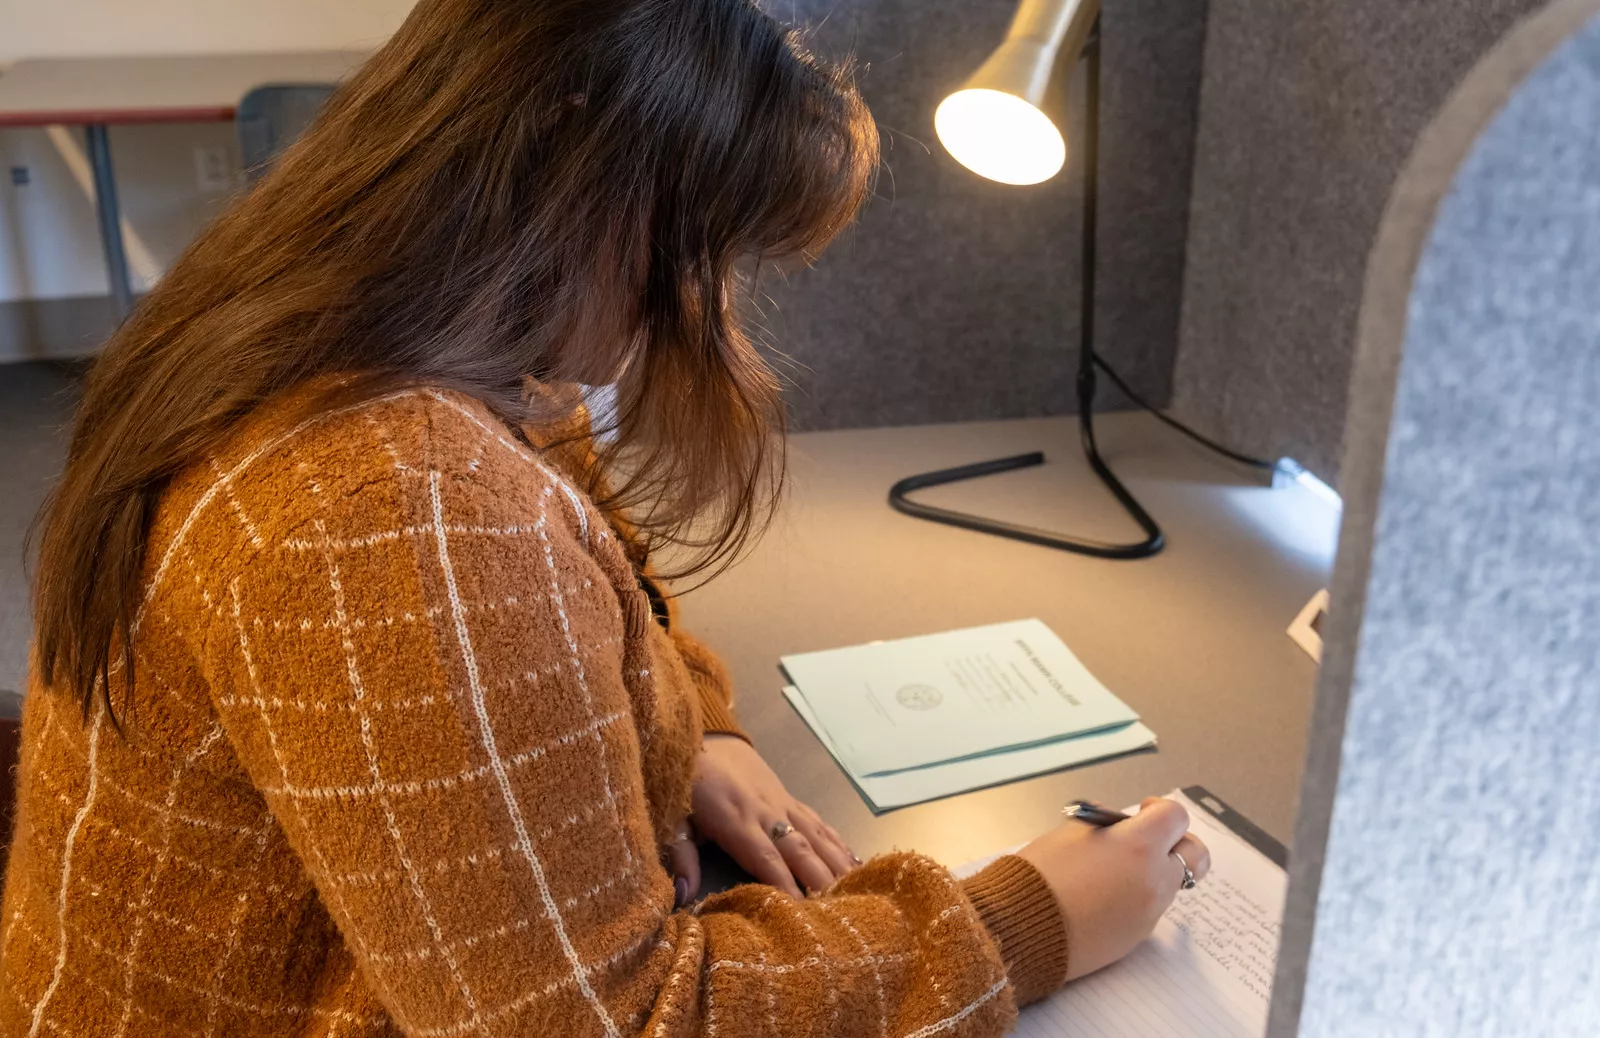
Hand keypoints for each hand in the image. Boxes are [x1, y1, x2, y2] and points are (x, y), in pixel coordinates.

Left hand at [670, 735, 859, 902]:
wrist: (703, 736)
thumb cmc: (686, 785)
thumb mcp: (675, 820)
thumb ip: (681, 857)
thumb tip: (684, 894)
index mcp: (736, 821)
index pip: (765, 859)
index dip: (785, 885)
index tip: (803, 914)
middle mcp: (766, 812)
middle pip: (800, 850)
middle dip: (821, 882)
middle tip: (841, 912)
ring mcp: (782, 803)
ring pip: (816, 836)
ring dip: (837, 864)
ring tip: (858, 892)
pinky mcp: (790, 798)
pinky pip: (818, 822)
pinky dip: (838, 842)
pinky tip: (855, 862)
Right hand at [1017, 797, 1210, 980]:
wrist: (1020, 927)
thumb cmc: (1040, 875)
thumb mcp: (1070, 832)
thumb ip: (1104, 825)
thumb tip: (1116, 825)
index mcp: (1138, 845)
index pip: (1176, 817)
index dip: (1159, 810)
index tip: (1141, 812)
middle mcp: (1154, 879)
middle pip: (1194, 854)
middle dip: (1177, 844)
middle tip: (1150, 843)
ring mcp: (1149, 912)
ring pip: (1171, 884)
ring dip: (1154, 872)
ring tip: (1115, 872)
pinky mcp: (1138, 937)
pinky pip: (1149, 909)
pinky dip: (1136, 898)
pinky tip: (1103, 898)